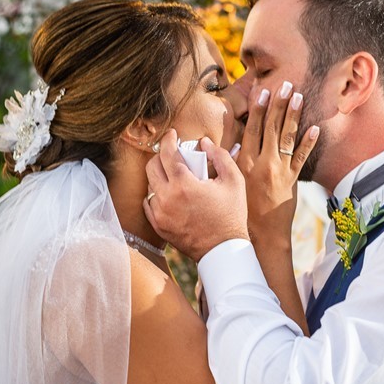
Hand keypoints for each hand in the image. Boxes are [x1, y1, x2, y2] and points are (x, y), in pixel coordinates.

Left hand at [144, 129, 249, 261]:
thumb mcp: (234, 181)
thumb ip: (220, 156)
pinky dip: (156, 195)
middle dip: (161, 155)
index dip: (167, 139)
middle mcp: (167, 198)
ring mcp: (160, 213)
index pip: (166, 153)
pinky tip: (169, 194)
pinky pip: (149, 203)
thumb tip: (204, 143)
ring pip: (149, 184)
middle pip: (152, 166)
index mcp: (184, 184)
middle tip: (173, 155)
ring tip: (174, 176)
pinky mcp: (158, 225)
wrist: (223, 249)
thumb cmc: (231, 214)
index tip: (171, 134)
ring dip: (160, 176)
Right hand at [236, 82, 319, 248]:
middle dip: (278, 105)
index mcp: (243, 162)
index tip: (262, 90)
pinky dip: (308, 143)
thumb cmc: (240, 208)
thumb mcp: (229, 180)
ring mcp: (279, 171)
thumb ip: (227, 158)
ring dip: (293, 116)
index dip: (257, 109)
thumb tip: (227, 139)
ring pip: (286, 138)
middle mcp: (261, 164)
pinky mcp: (292, 181)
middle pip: (270, 128)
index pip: (250, 129)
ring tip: (299, 96)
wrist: (260, 234)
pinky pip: (301, 158)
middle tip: (285, 84)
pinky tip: (315, 128)